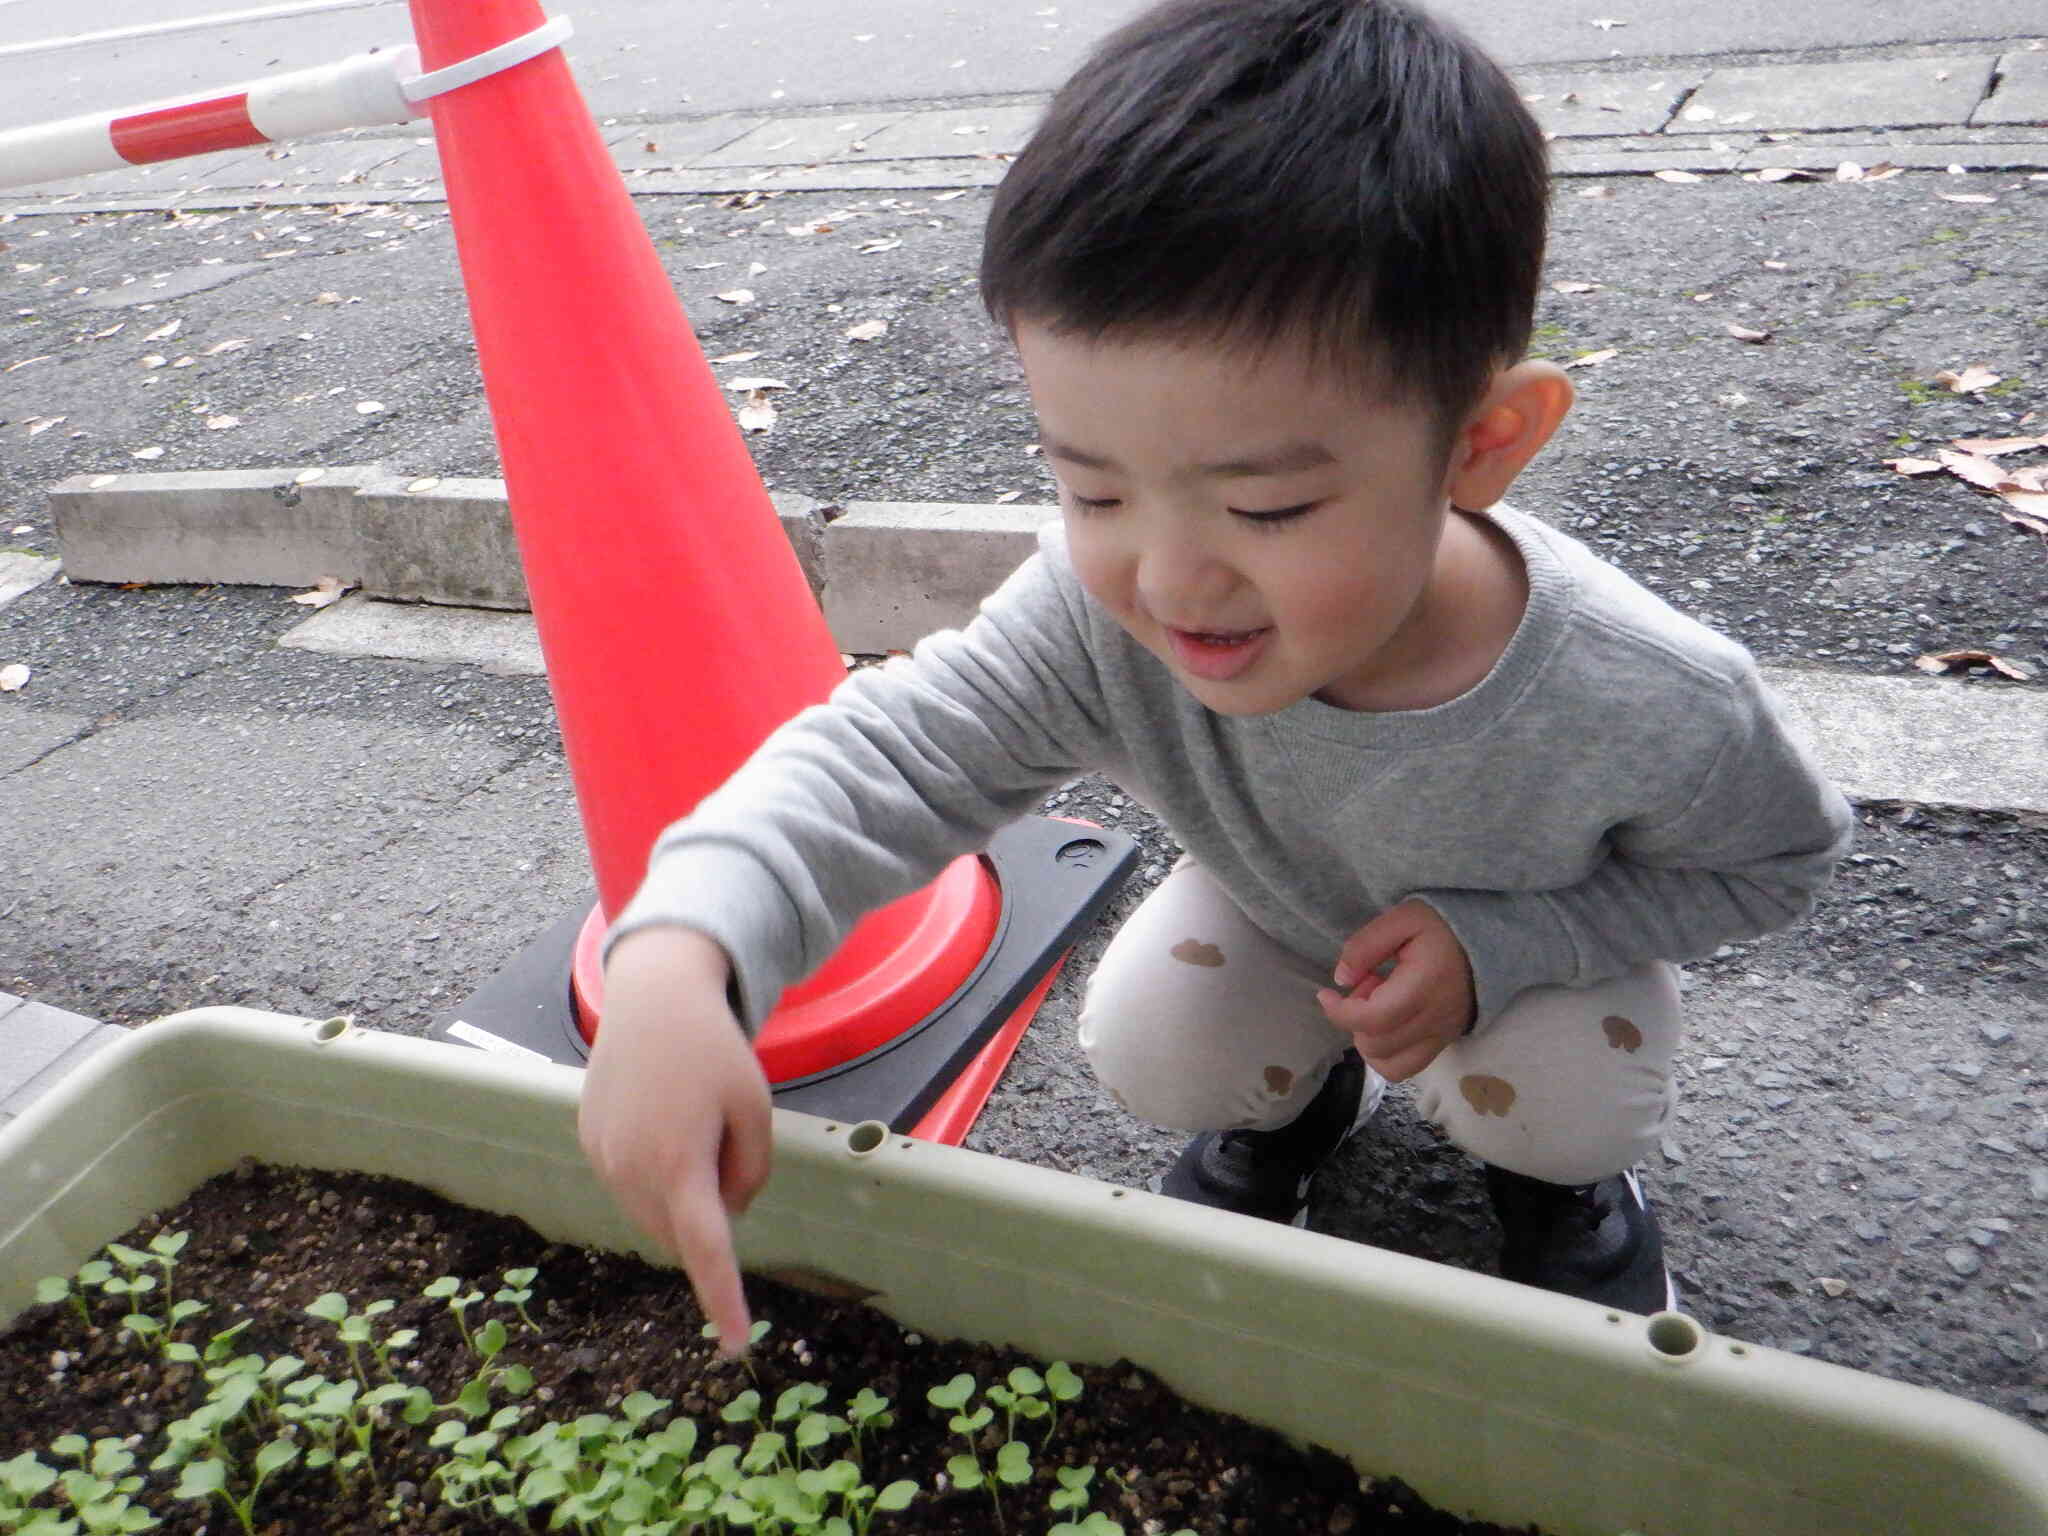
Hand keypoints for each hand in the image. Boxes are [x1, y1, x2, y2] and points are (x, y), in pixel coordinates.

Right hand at [578, 926, 771, 1353]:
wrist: (652, 997)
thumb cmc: (713, 1049)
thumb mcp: (755, 1107)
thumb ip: (751, 1172)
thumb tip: (725, 1215)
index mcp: (679, 1164)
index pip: (705, 1250)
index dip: (721, 1298)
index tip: (735, 1344)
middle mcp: (631, 1171)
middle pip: (681, 1231)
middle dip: (710, 1212)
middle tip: (727, 1142)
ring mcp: (603, 1159)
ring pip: (653, 1212)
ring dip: (681, 1194)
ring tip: (692, 1121)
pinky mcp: (589, 1142)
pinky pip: (631, 1183)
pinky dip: (656, 1173)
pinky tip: (665, 1117)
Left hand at [1315, 901, 1474, 1082]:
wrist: (1488, 942)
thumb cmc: (1441, 927)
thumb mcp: (1402, 918)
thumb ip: (1366, 945)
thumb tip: (1341, 979)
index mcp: (1424, 985)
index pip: (1375, 1019)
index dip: (1340, 1013)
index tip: (1326, 994)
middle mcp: (1436, 1019)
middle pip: (1378, 1045)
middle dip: (1354, 1020)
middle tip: (1364, 987)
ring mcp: (1443, 1036)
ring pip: (1392, 1067)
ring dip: (1368, 1042)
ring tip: (1376, 1006)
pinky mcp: (1445, 1043)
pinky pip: (1408, 1067)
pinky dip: (1386, 1053)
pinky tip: (1388, 1023)